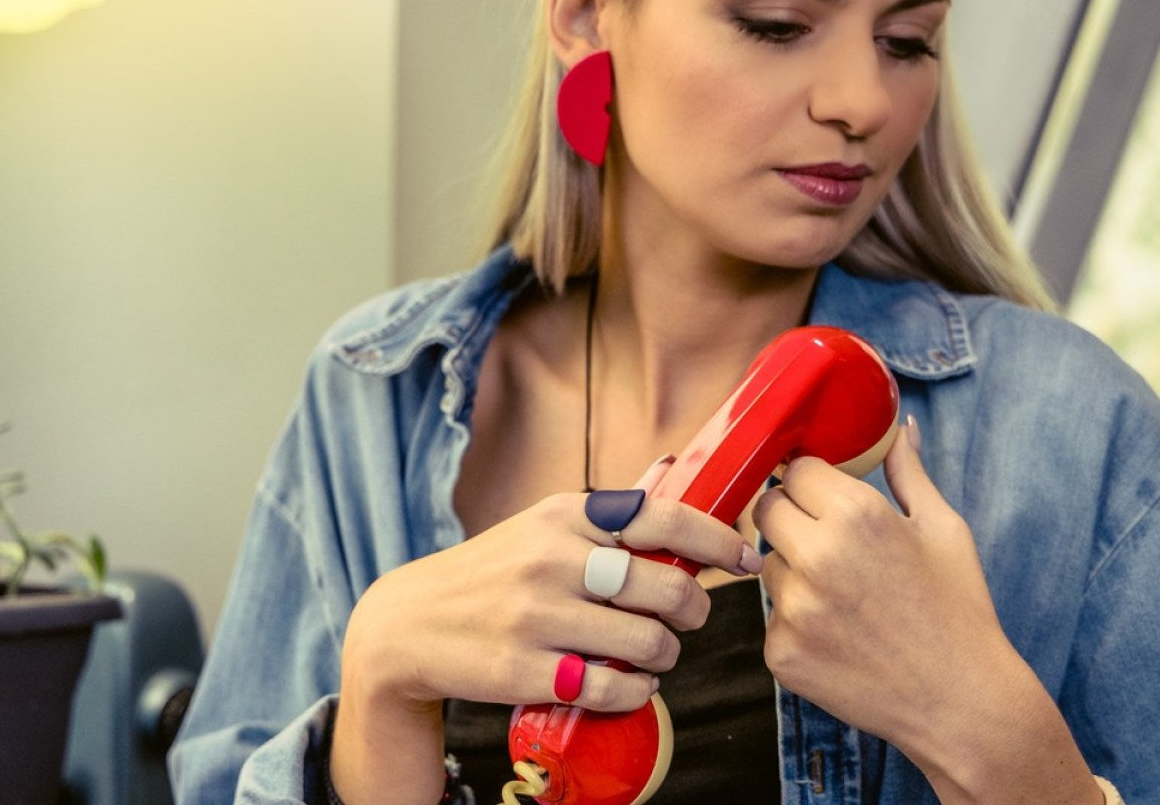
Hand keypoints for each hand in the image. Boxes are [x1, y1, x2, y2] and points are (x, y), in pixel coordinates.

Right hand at [331, 474, 759, 804]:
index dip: (717, 539)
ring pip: (648, 643)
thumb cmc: (495, 571)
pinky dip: (636, 692)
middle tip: (686, 617)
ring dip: (665, 655)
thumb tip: (670, 469)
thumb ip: (611, 510)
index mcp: (566, 514)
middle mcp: (554, 557)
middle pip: (666, 587)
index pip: (662, 517)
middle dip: (693, 609)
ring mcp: (538, 615)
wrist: (412, 623)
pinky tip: (629, 684)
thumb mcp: (545, 525)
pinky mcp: (526, 670)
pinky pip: (613, 689)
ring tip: (654, 653)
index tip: (747, 556)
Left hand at [753, 421, 1098, 803]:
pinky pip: (771, 617)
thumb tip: (901, 428)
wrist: (965, 707)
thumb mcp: (944, 530)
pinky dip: (796, 622)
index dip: (811, 480)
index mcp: (857, 515)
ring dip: (792, 570)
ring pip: (768, 562)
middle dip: (791, 516)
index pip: (795, 469)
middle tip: (827, 541)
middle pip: (767, 508)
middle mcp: (817, 556)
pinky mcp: (781, 652)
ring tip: (844, 596)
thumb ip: (909, 472)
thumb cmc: (958, 611)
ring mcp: (794, 607)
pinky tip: (839, 635)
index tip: (824, 495)